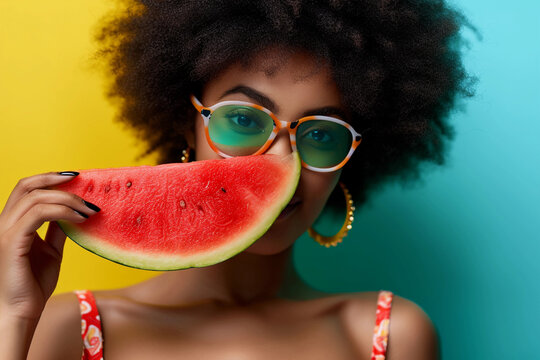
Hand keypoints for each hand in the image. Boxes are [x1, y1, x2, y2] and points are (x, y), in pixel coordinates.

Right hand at [0, 172, 99, 320]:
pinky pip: (38, 215)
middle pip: (27, 186)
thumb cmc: (33, 283)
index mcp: (12, 222)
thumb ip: (57, 229)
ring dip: (68, 199)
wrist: (22, 310)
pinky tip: (80, 219)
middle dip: (57, 180)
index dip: (50, 178)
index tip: (77, 178)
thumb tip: (73, 212)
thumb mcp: (51, 250)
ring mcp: (5, 231)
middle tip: (85, 183)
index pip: (27, 189)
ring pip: (36, 198)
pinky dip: (62, 211)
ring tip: (89, 209)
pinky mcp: (11, 242)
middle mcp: (4, 222)